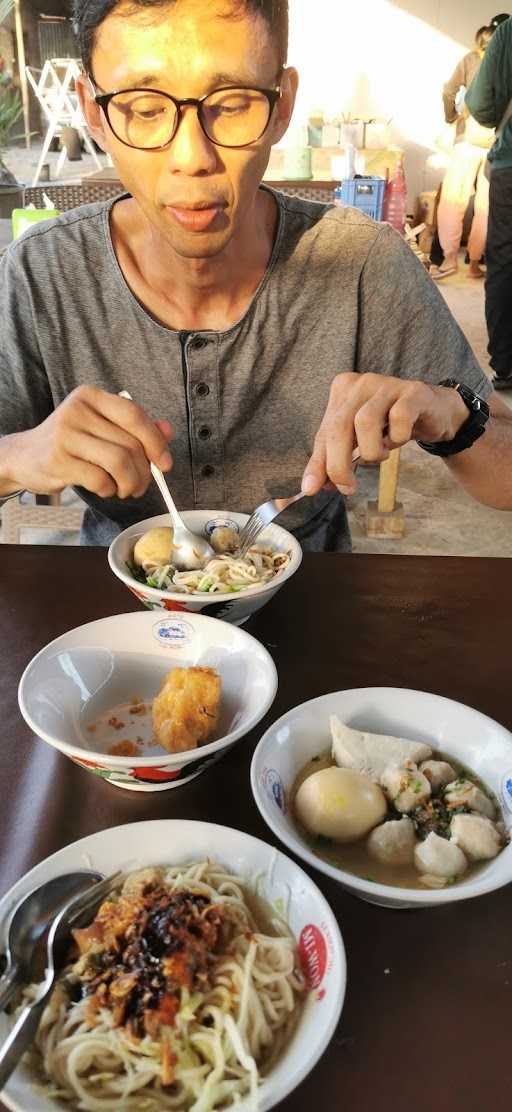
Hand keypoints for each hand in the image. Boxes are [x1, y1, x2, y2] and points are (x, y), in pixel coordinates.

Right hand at [4, 386, 172, 498]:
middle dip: (144, 472)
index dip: (156, 442)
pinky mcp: (58, 460)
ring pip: (119, 463)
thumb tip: (167, 431)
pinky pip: (100, 479)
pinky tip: (105, 489)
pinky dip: (109, 490)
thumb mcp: (101, 427)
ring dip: (130, 483)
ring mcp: (65, 434)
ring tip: (126, 489)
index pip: (134, 415)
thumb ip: (134, 428)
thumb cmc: (71, 442)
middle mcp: (77, 410)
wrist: (26, 456)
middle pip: (130, 444)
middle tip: (141, 484)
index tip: (165, 463)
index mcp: (91, 396)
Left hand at [302, 373, 467, 495]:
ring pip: (365, 421)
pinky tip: (399, 439)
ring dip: (371, 450)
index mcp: (342, 391)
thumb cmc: (389, 425)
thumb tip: (312, 486)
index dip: (318, 464)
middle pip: (339, 427)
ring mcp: (387, 384)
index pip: (323, 433)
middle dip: (339, 464)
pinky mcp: (412, 392)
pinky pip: (399, 418)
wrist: (432, 411)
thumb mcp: (356, 441)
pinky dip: (397, 438)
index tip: (313, 489)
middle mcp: (361, 383)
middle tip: (348, 488)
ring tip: (380, 455)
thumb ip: (333, 459)